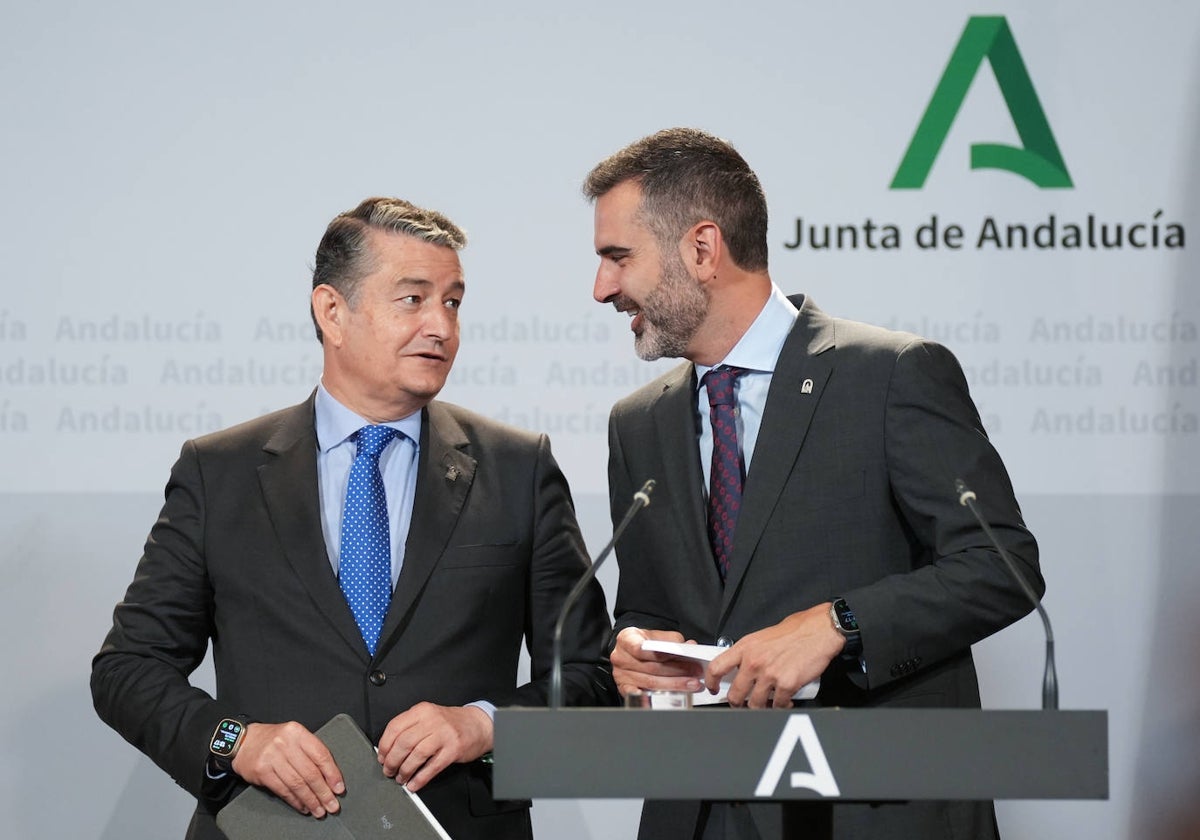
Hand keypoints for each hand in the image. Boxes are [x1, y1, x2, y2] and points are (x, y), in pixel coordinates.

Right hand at [231, 722, 343, 817]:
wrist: (244, 741)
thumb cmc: (273, 740)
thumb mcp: (294, 737)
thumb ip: (310, 751)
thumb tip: (330, 777)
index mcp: (298, 733)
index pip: (321, 755)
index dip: (332, 774)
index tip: (339, 788)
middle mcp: (285, 744)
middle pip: (310, 772)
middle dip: (323, 792)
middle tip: (332, 804)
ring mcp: (272, 757)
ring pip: (297, 784)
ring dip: (310, 800)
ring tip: (319, 809)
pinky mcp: (262, 771)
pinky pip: (283, 790)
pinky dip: (295, 801)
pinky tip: (302, 806)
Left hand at [377, 703, 492, 792]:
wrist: (478, 724)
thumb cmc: (450, 723)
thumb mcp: (429, 717)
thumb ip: (410, 728)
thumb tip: (388, 749)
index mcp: (422, 711)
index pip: (395, 727)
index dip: (384, 745)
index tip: (382, 757)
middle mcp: (432, 721)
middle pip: (403, 743)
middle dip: (392, 761)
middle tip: (389, 770)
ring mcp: (444, 735)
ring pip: (416, 755)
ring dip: (405, 771)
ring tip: (401, 778)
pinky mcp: (453, 750)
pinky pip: (432, 767)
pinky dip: (420, 778)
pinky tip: (414, 784)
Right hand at [610, 627, 704, 696]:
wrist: (632, 649)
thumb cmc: (645, 642)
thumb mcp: (658, 635)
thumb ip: (674, 640)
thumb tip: (691, 647)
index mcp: (627, 639)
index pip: (640, 647)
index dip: (659, 653)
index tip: (678, 656)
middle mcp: (621, 657)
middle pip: (651, 667)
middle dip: (677, 671)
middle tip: (695, 672)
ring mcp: (621, 675)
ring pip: (651, 683)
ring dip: (675, 684)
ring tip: (692, 684)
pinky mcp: (624, 689)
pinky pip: (642, 696)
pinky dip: (656, 697)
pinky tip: (671, 697)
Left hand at [706, 604, 843, 708]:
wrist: (819, 630)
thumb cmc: (795, 631)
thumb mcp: (763, 636)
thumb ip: (750, 652)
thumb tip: (742, 666)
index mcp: (746, 647)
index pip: (717, 667)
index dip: (711, 681)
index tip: (713, 688)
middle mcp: (754, 661)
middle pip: (735, 694)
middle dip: (737, 703)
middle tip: (743, 703)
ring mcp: (769, 674)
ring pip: (755, 704)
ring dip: (760, 707)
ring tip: (766, 704)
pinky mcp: (786, 685)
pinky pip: (778, 705)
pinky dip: (781, 707)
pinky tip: (785, 702)